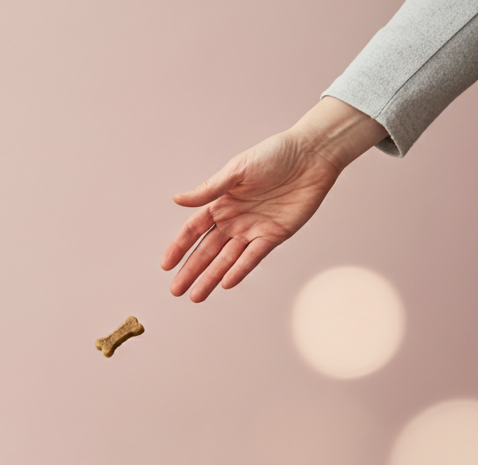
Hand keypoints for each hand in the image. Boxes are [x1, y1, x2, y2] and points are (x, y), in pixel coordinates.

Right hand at [162, 97, 386, 301]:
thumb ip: (208, 190)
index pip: (193, 230)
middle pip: (207, 251)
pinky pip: (254, 257)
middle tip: (176, 290)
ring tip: (196, 296)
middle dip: (191, 271)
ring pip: (227, 260)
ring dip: (211, 278)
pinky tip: (226, 283)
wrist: (312, 155)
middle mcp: (233, 220)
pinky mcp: (274, 236)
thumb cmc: (274, 155)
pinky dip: (240, 270)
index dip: (179, 248)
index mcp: (221, 203)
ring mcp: (253, 230)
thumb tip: (177, 200)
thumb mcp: (237, 170)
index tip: (165, 266)